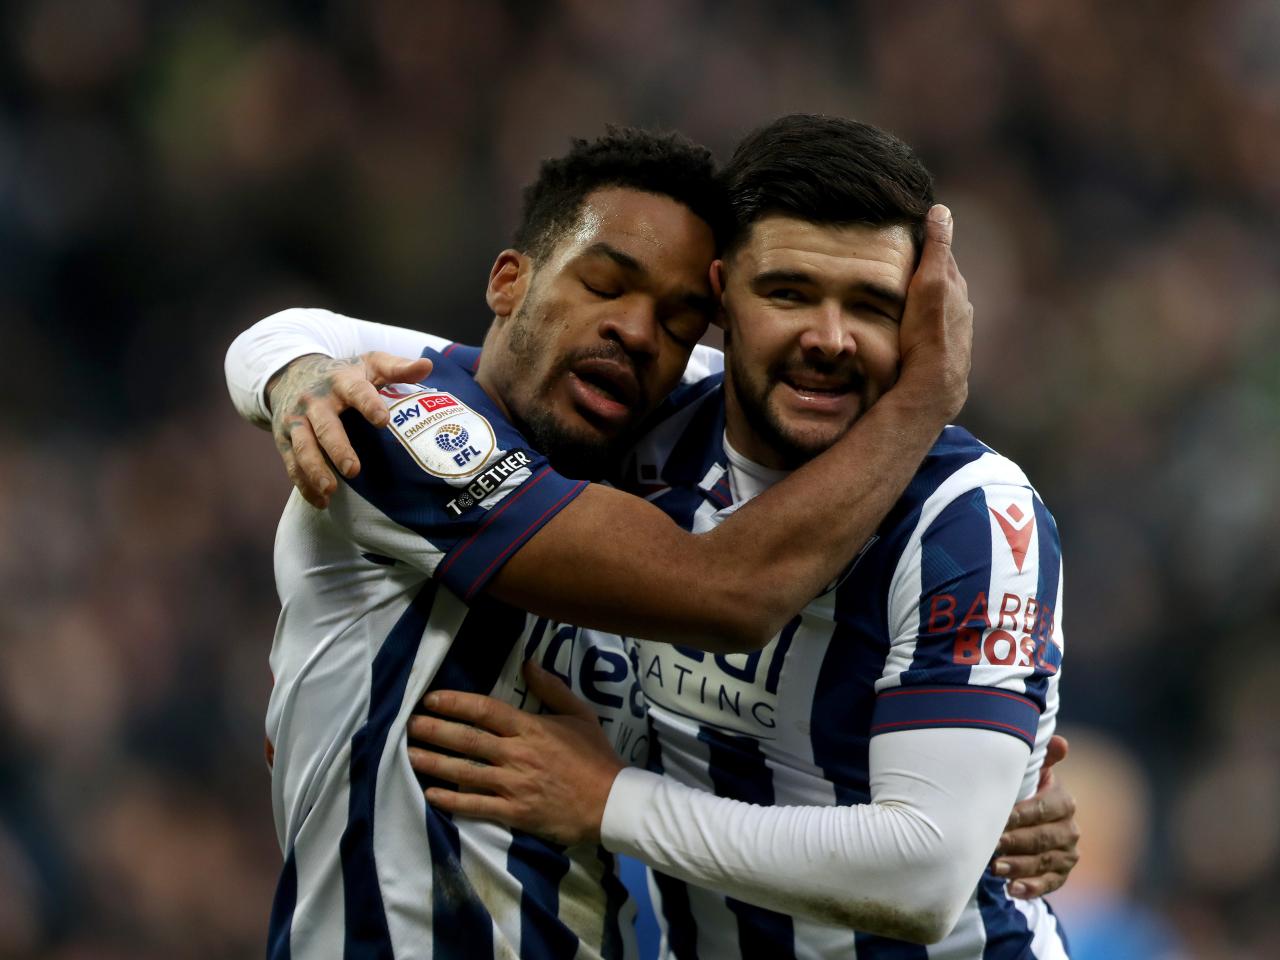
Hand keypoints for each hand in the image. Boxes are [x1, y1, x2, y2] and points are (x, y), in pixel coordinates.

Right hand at [268, 351, 432, 507]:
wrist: (292, 372)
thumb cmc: (343, 374)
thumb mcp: (369, 364)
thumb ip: (397, 368)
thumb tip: (427, 366)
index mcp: (340, 381)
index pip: (355, 392)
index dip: (369, 404)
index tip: (383, 420)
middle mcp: (316, 401)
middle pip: (325, 425)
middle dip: (337, 448)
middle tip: (353, 470)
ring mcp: (297, 420)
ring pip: (303, 447)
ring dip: (315, 469)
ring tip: (331, 490)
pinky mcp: (285, 438)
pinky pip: (292, 463)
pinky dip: (304, 484)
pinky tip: (321, 502)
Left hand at [407, 662, 625, 846]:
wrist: (611, 802)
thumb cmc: (596, 757)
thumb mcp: (580, 714)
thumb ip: (552, 689)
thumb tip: (528, 663)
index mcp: (531, 729)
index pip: (486, 710)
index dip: (455, 703)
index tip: (431, 698)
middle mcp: (517, 754)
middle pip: (467, 740)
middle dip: (434, 730)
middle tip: (408, 724)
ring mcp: (514, 785)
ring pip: (465, 772)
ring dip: (434, 763)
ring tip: (409, 755)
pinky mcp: (514, 813)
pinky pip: (476, 806)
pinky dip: (451, 800)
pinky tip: (431, 794)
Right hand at [894, 204, 972, 422]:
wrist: (934, 381)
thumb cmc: (927, 329)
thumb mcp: (930, 281)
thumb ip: (936, 248)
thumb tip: (942, 210)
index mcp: (954, 286)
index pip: (942, 258)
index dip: (928, 246)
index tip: (912, 236)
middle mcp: (961, 307)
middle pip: (943, 282)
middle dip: (929, 273)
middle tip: (905, 266)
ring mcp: (957, 330)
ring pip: (942, 307)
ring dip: (928, 301)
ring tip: (908, 299)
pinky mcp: (949, 351)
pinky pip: (937, 329)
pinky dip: (928, 323)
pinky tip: (916, 329)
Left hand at [991, 734, 1079, 897]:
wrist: (1028, 819)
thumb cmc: (1022, 790)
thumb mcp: (1030, 772)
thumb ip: (1043, 757)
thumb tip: (1061, 742)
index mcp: (1063, 801)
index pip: (1044, 808)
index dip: (1021, 815)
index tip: (998, 819)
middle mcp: (1070, 829)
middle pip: (1043, 838)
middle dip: (1016, 843)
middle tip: (992, 846)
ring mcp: (1067, 853)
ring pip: (1044, 863)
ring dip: (1019, 867)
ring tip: (995, 869)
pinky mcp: (1060, 873)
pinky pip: (1049, 884)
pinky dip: (1031, 888)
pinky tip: (1013, 889)